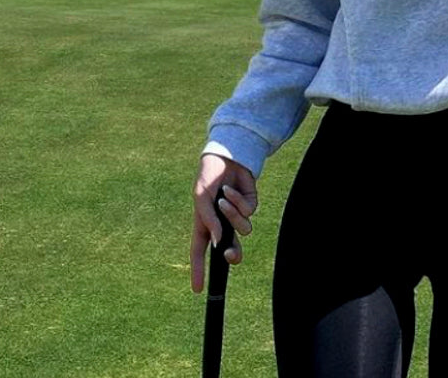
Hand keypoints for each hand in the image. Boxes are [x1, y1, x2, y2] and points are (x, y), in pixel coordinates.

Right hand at [190, 153, 257, 293]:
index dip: (198, 271)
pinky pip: (249, 213)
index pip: (200, 252)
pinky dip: (239, 202)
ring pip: (242, 229)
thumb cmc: (208, 177)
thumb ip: (208, 221)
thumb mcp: (201, 198)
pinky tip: (232, 190)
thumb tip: (219, 242)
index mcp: (205, 224)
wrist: (226, 156)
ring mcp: (237, 215)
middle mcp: (222, 223)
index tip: (198, 290)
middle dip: (232, 254)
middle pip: (230, 250)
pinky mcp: (249, 204)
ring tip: (223, 199)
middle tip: (231, 255)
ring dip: (232, 215)